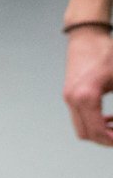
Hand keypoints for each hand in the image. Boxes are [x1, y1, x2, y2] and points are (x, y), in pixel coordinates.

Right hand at [65, 29, 112, 145]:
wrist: (86, 37)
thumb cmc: (106, 54)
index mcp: (87, 97)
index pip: (98, 131)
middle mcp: (73, 99)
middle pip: (87, 135)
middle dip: (106, 139)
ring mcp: (69, 98)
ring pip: (82, 128)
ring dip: (99, 131)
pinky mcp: (69, 94)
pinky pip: (79, 118)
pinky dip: (93, 123)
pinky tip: (107, 117)